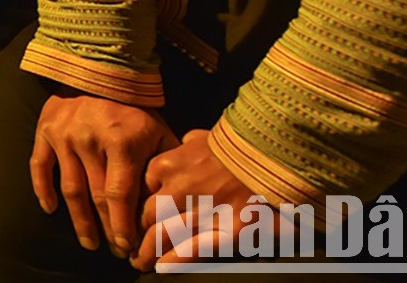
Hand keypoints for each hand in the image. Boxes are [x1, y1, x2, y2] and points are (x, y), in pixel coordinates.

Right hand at [31, 91, 179, 258]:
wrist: (98, 69)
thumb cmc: (134, 106)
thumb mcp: (157, 130)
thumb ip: (162, 163)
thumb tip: (168, 200)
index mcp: (121, 142)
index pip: (119, 194)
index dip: (122, 224)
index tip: (128, 246)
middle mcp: (89, 141)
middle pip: (96, 196)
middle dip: (106, 228)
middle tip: (114, 250)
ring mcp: (63, 137)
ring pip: (69, 189)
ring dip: (79, 220)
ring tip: (89, 242)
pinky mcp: (45, 131)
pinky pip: (39, 166)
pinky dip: (42, 190)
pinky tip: (50, 210)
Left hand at [133, 129, 262, 271]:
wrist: (274, 154)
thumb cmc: (240, 145)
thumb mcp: (206, 136)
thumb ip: (190, 143)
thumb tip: (187, 143)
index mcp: (167, 166)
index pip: (141, 190)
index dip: (139, 206)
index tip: (139, 217)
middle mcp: (177, 190)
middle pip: (147, 216)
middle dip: (137, 232)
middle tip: (132, 245)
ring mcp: (199, 212)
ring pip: (160, 237)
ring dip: (147, 253)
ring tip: (140, 262)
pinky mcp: (225, 233)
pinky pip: (190, 252)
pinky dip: (172, 263)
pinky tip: (162, 269)